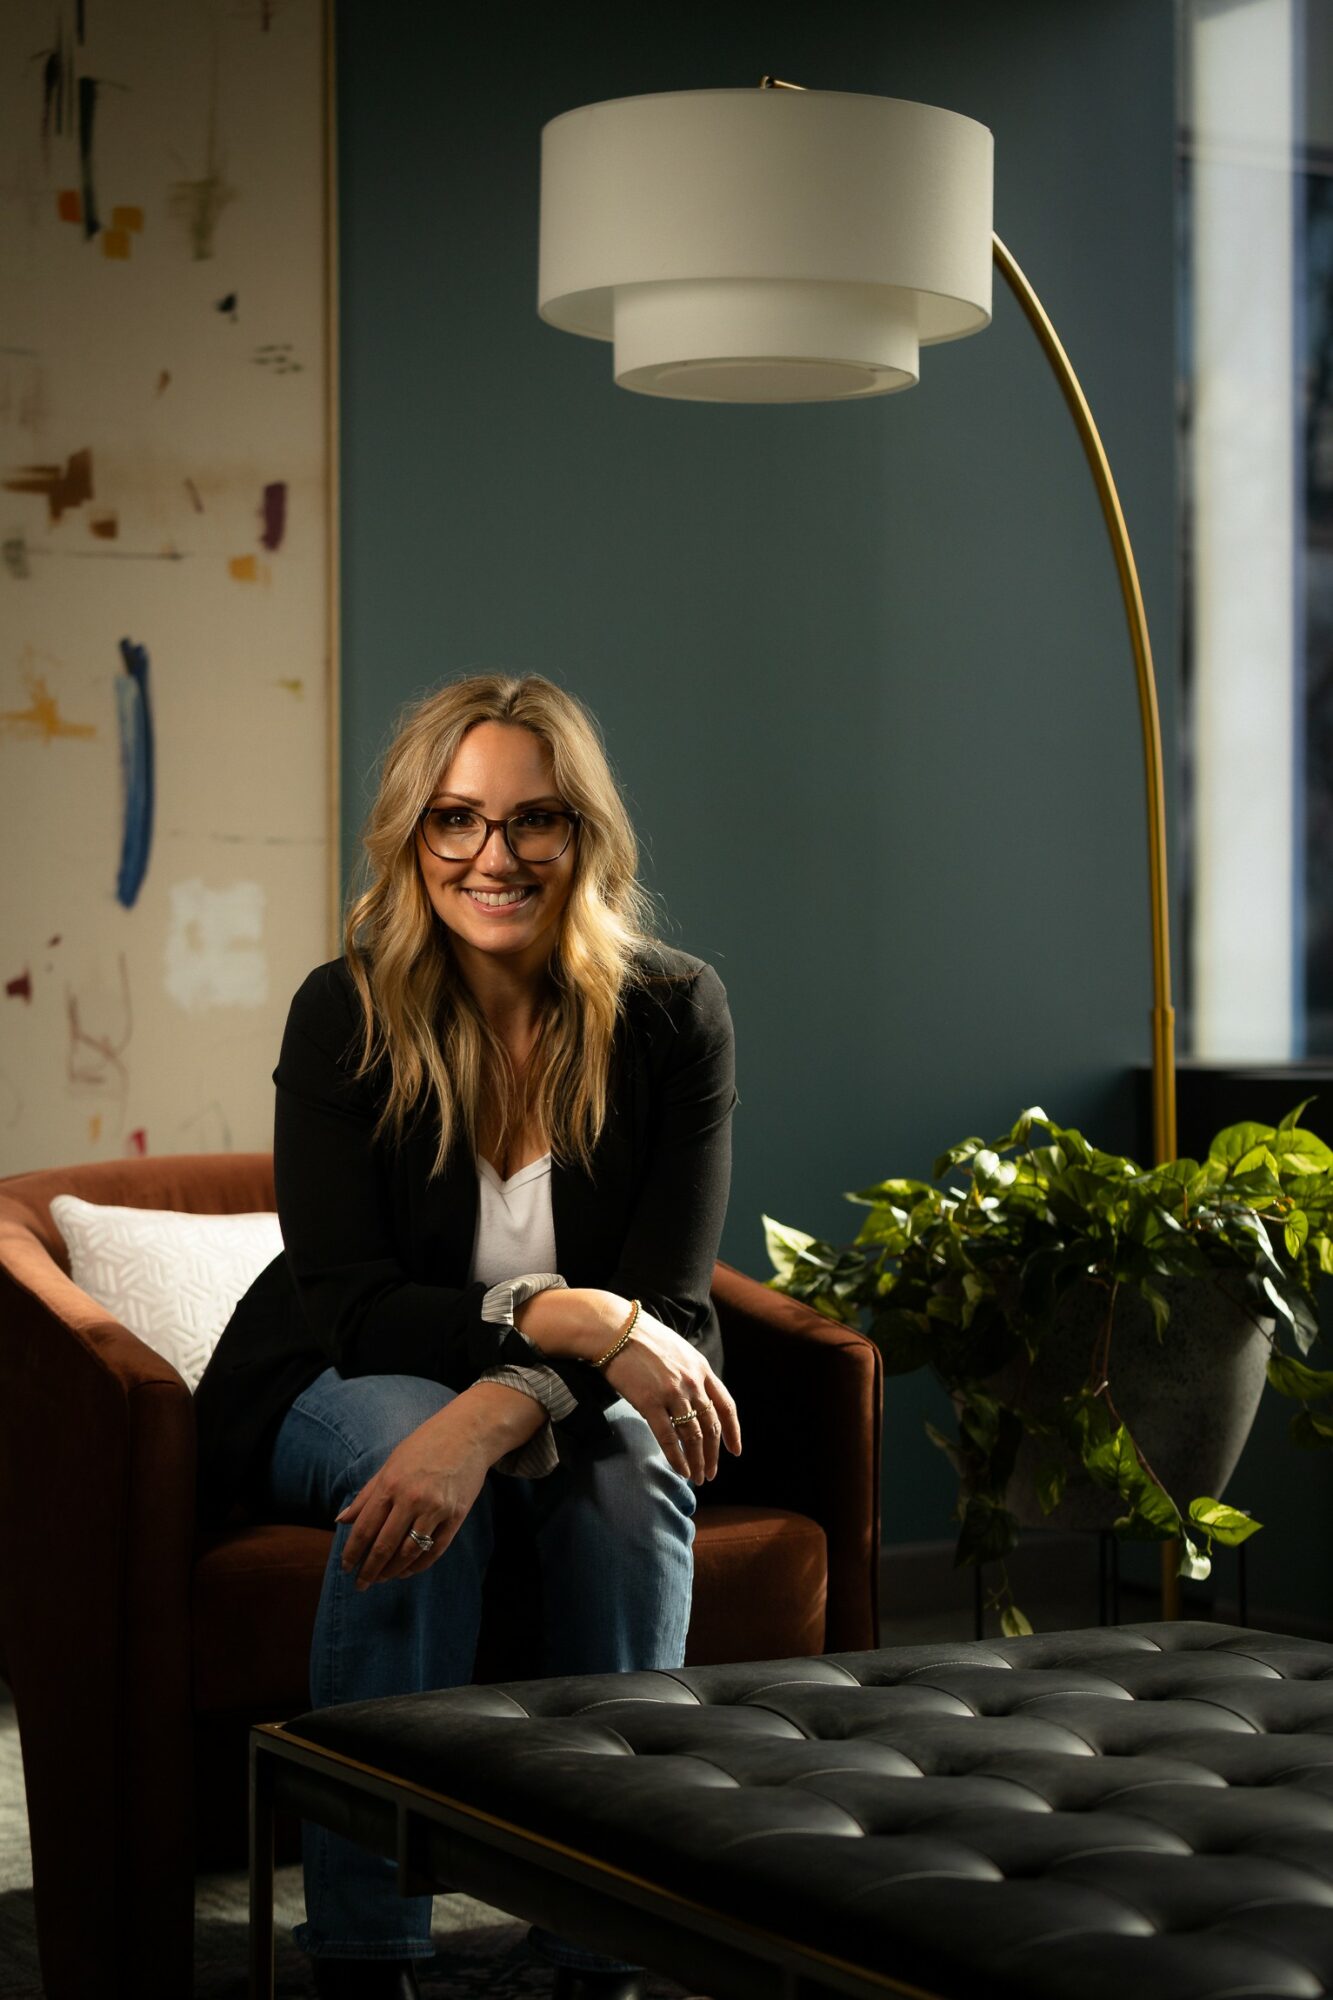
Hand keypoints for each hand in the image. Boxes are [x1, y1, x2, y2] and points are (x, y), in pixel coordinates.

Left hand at [335, 1398, 493, 1588]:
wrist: (469, 1432)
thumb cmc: (425, 1444)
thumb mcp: (390, 1464)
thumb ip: (366, 1495)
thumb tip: (340, 1520)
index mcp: (390, 1484)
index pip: (364, 1528)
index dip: (352, 1553)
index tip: (345, 1568)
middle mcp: (411, 1498)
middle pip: (384, 1546)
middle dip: (369, 1570)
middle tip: (360, 1584)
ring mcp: (436, 1508)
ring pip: (409, 1552)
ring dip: (393, 1571)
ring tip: (382, 1579)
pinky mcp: (456, 1515)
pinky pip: (435, 1550)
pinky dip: (419, 1565)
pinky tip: (407, 1571)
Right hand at [603, 1312, 741, 1484]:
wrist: (615, 1329)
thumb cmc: (642, 1338)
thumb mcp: (678, 1350)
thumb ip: (689, 1373)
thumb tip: (692, 1398)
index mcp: (702, 1369)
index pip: (726, 1406)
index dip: (733, 1431)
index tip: (735, 1450)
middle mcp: (693, 1382)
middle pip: (711, 1426)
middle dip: (713, 1454)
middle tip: (710, 1473)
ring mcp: (673, 1393)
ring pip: (694, 1436)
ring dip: (698, 1461)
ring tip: (697, 1478)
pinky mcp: (650, 1402)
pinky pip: (669, 1438)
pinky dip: (677, 1458)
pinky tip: (681, 1471)